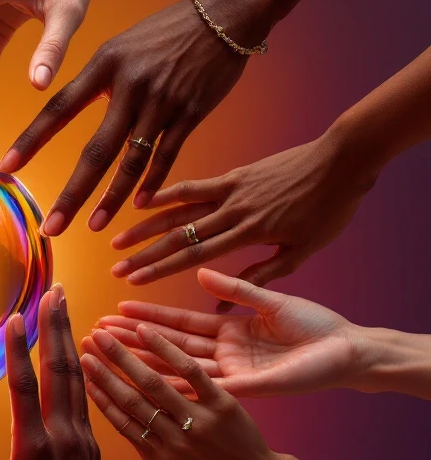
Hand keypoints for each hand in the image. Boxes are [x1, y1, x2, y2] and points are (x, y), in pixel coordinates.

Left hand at [0, 0, 267, 235]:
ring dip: (111, 199)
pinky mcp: (191, 112)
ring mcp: (162, 101)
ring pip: (130, 161)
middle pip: (95, 150)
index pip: (58, 109)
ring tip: (92, 227)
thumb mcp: (120, 47)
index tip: (6, 168)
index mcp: (103, 65)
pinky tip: (138, 206)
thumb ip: (96, 81)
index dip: (30, 141)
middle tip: (51, 227)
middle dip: (71, 194)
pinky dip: (152, 182)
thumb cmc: (165, 32)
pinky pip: (167, 156)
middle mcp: (129, 85)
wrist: (225, 11)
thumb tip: (66, 108)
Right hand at [81, 325, 286, 459]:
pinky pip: (191, 373)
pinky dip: (166, 350)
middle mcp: (173, 439)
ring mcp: (198, 422)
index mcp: (157, 457)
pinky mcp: (223, 406)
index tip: (79, 371)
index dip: (97, 392)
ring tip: (103, 334)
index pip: (118, 419)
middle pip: (130, 398)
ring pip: (153, 384)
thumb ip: (148, 448)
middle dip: (104, 369)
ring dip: (125, 356)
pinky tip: (146, 331)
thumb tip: (121, 422)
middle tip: (84, 344)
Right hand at [96, 269, 360, 398]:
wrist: (350, 352)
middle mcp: (223, 354)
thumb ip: (236, 289)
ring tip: (112, 352)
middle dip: (133, 339)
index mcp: (229, 331)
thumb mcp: (272, 300)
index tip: (118, 308)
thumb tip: (201, 271)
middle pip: (169, 346)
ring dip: (145, 361)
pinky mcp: (247, 389)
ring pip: (178, 367)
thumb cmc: (316, 325)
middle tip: (98, 332)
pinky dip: (177, 383)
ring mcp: (231, 374)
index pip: (178, 324)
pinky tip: (149, 379)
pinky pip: (205, 386)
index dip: (148, 317)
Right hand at [109, 133, 373, 287]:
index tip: (134, 281)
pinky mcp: (234, 174)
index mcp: (249, 233)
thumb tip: (226, 300)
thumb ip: (263, 273)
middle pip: (179, 236)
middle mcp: (232, 212)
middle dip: (144, 254)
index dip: (161, 269)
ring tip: (117, 238)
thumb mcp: (302, 250)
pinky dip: (166, 192)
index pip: (195, 257)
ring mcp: (230, 190)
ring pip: (178, 209)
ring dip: (145, 225)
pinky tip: (142, 200)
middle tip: (115, 268)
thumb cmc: (329, 208)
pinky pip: (194, 185)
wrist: (344, 160)